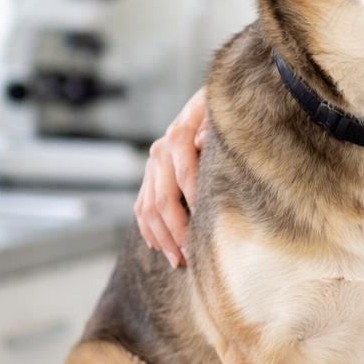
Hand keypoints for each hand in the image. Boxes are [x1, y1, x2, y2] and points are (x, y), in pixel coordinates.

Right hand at [134, 85, 207, 267]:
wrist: (205, 103)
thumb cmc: (222, 110)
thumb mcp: (221, 113)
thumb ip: (212, 128)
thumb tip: (200, 142)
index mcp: (179, 136)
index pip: (185, 175)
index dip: (195, 202)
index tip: (206, 227)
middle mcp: (160, 152)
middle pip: (163, 199)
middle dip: (177, 231)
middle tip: (191, 256)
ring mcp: (152, 165)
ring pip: (148, 208)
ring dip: (162, 237)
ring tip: (178, 260)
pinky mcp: (149, 176)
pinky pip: (141, 207)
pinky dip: (148, 229)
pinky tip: (159, 247)